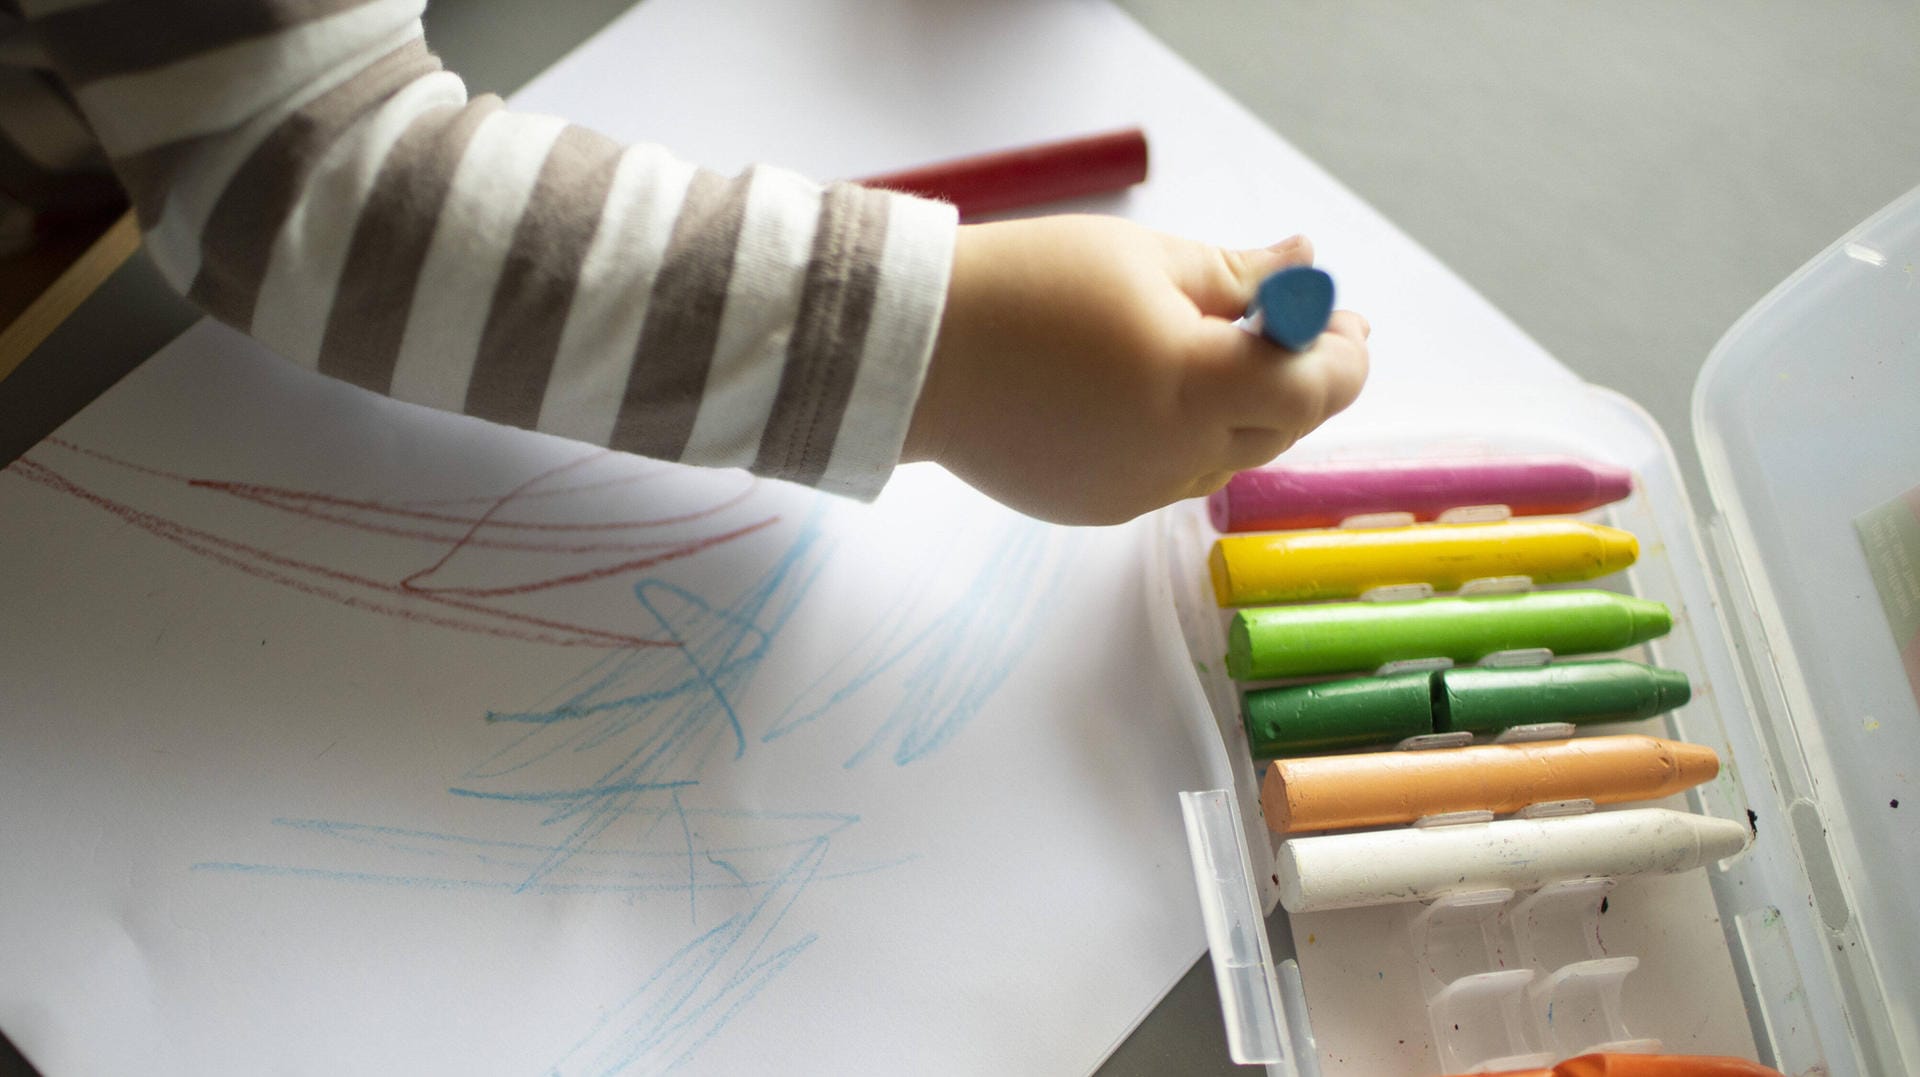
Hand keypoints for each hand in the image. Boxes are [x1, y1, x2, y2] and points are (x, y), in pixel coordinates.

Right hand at [904, 216, 1368, 524]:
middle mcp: (1175, 457)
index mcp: (1195, 387)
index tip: (1343, 318)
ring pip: (1226, 459)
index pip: (1317, 386)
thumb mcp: (1145, 259)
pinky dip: (1184, 438)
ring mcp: (1134, 493)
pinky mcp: (1095, 509)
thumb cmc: (1027, 287)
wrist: (911, 352)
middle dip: (1302, 379)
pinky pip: (1169, 476)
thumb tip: (1306, 263)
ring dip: (1243, 412)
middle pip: (1282, 429)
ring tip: (1217, 354)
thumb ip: (1240, 277)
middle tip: (1298, 328)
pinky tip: (1152, 393)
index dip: (1344, 353)